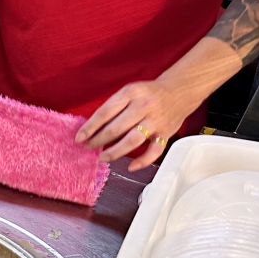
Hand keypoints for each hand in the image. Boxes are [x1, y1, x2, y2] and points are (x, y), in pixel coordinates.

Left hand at [76, 79, 191, 170]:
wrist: (179, 91)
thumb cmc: (148, 93)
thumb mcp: (129, 91)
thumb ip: (113, 107)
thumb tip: (93, 128)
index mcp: (130, 94)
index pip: (105, 113)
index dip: (90, 127)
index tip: (79, 137)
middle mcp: (143, 107)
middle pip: (116, 128)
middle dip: (98, 140)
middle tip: (88, 147)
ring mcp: (155, 121)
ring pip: (132, 141)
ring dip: (115, 152)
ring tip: (102, 157)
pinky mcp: (166, 133)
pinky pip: (155, 151)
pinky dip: (143, 161)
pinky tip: (130, 166)